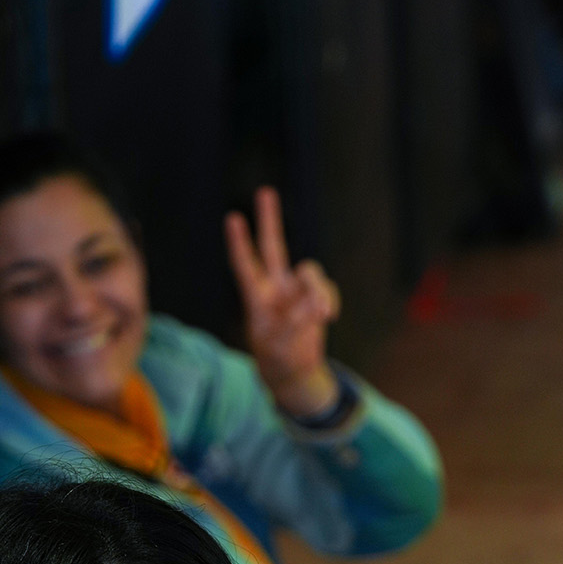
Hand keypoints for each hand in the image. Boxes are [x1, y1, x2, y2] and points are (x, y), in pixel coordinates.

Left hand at [224, 187, 340, 417]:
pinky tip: (328, 317)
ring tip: (323, 315)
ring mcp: (296, 291)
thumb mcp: (278, 346)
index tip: (232, 218)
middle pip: (273, 247)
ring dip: (318, 291)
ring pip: (309, 273)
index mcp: (256, 299)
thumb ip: (294, 323)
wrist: (294, 371)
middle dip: (269, 220)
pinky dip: (329, 300)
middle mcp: (275, 288)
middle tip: (264, 192)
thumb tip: (314, 305)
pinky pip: (326, 289)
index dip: (239, 243)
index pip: (245, 266)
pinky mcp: (315, 298)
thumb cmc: (277, 359)